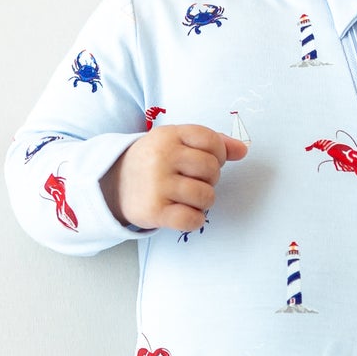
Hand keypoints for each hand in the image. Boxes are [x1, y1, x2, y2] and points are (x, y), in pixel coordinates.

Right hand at [103, 125, 247, 231]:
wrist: (113, 184)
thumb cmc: (153, 162)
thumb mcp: (177, 142)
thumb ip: (212, 142)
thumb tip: (243, 150)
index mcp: (169, 135)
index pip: (211, 141)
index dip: (218, 154)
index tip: (207, 160)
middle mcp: (162, 157)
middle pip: (212, 169)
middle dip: (211, 179)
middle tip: (194, 181)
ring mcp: (157, 184)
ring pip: (206, 196)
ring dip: (204, 202)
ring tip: (188, 198)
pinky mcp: (154, 210)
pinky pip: (192, 219)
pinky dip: (195, 220)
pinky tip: (184, 213)